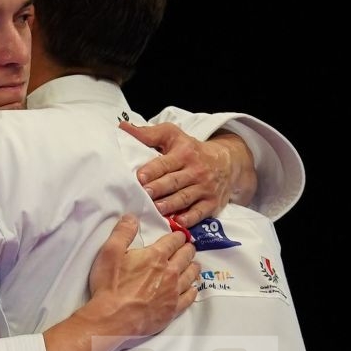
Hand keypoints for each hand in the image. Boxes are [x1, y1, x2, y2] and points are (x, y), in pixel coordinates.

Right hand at [83, 214, 198, 338]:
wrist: (111, 319)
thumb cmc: (109, 287)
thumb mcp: (109, 253)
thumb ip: (122, 232)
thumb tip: (132, 217)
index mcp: (156, 256)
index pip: (174, 241)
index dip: (178, 236)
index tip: (179, 235)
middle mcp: (170, 272)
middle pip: (186, 256)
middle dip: (188, 249)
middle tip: (188, 247)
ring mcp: (173, 292)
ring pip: (191, 275)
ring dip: (192, 267)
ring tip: (192, 264)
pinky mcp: (172, 310)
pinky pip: (189, 297)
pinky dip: (192, 290)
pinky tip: (192, 288)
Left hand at [120, 121, 239, 223]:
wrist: (227, 161)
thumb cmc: (191, 149)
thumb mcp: (173, 135)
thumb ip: (148, 134)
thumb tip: (123, 127)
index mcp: (184, 153)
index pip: (166, 163)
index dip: (152, 170)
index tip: (139, 177)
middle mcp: (196, 170)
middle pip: (174, 181)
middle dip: (159, 188)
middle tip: (145, 194)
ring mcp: (205, 187)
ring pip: (185, 197)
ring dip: (171, 204)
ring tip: (157, 210)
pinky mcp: (211, 203)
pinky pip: (200, 212)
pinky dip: (190, 218)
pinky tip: (179, 222)